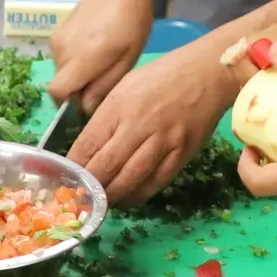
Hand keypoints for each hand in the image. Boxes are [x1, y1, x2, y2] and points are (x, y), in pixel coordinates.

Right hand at [48, 0, 155, 109]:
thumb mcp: (128, 58)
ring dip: (78, 73)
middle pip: (61, 83)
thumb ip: (104, 85)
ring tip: (103, 59)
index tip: (89, 99)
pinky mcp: (57, 31)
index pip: (57, 92)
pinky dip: (75, 60)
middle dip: (78, 88)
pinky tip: (95, 47)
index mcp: (80, 59)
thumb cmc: (132, 21)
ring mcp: (56, 39)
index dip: (70, 102)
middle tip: (104, 77)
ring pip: (62, 70)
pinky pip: (62, 56)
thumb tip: (85, 106)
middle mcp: (62, 50)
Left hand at [67, 41, 236, 205]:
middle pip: (106, 167)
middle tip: (82, 197)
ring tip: (102, 203)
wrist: (207, 73)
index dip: (75, 167)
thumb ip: (107, 117)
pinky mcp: (182, 154)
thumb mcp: (124, 86)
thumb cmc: (162, 76)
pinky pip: (156, 183)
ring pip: (130, 180)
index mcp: (119, 106)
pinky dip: (139, 195)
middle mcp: (139, 125)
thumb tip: (89, 148)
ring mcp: (163, 142)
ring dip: (113, 196)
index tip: (68, 178)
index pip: (88, 144)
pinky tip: (129, 198)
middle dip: (90, 187)